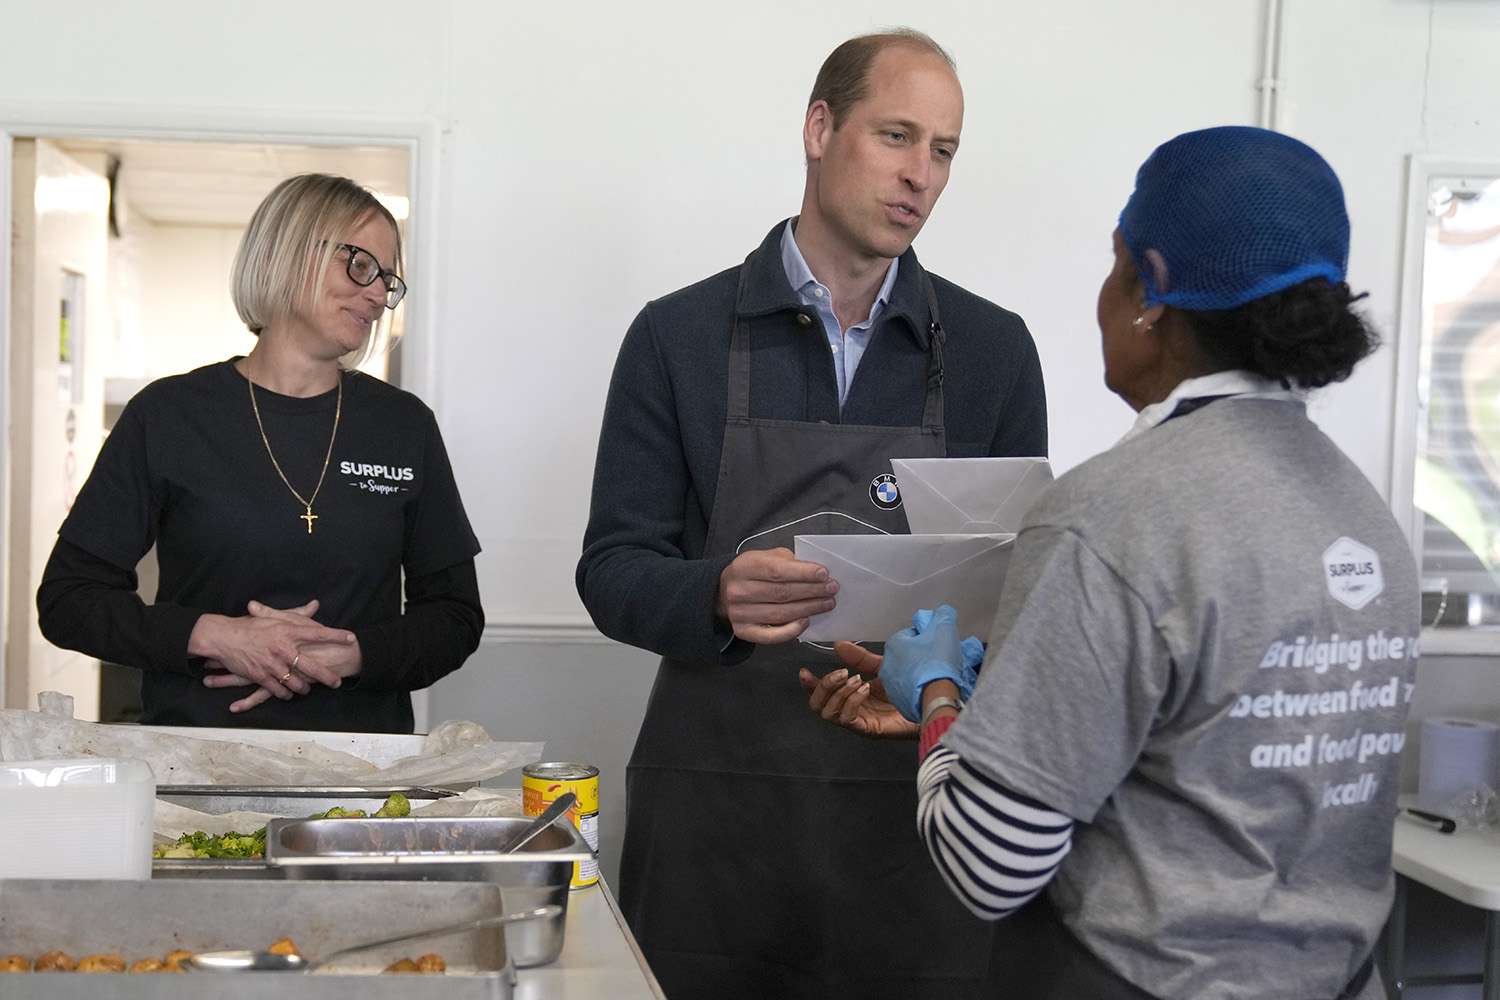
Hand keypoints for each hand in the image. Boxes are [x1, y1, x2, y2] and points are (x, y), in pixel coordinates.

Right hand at [189, 600, 355, 705]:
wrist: (223, 637)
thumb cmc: (250, 626)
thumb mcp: (274, 617)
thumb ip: (297, 614)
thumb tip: (315, 605)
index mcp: (287, 631)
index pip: (317, 632)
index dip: (335, 636)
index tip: (351, 639)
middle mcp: (282, 648)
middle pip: (311, 665)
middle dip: (326, 676)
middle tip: (337, 681)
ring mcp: (272, 664)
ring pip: (295, 682)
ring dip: (303, 688)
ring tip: (308, 690)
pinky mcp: (260, 675)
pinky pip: (278, 689)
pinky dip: (285, 693)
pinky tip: (289, 695)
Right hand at [715, 547, 838, 643]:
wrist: (725, 591)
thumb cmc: (754, 572)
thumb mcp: (766, 557)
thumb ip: (789, 562)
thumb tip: (817, 573)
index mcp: (744, 566)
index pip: (777, 571)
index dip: (803, 573)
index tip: (824, 574)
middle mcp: (738, 591)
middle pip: (782, 593)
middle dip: (812, 591)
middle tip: (832, 590)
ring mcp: (739, 613)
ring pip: (781, 614)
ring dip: (808, 609)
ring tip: (827, 603)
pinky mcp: (744, 631)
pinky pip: (772, 636)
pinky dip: (792, 630)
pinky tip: (807, 621)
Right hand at [799, 642, 917, 738]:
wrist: (932, 702)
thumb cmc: (909, 689)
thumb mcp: (882, 668)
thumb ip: (860, 659)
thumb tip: (838, 645)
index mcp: (850, 698)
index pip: (821, 695)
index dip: (810, 685)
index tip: (805, 672)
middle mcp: (850, 712)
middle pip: (817, 706)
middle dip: (823, 686)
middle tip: (842, 673)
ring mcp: (859, 722)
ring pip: (828, 713)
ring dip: (839, 692)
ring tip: (858, 679)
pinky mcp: (868, 730)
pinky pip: (847, 718)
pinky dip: (851, 701)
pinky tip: (866, 689)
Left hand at [879, 605, 982, 722]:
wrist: (938, 697)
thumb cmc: (938, 662)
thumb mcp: (944, 628)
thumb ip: (943, 615)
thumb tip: (943, 613)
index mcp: (893, 645)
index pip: (911, 634)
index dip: (928, 637)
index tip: (939, 643)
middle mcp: (887, 666)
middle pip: (909, 655)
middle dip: (924, 655)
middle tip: (941, 659)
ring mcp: (892, 687)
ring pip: (910, 674)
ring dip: (923, 673)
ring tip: (940, 675)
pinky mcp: (901, 704)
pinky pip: (913, 693)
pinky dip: (923, 690)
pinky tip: (935, 689)